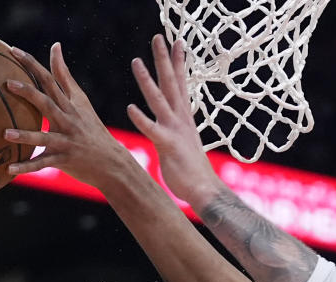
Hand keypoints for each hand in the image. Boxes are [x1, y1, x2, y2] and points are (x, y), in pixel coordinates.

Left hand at [4, 43, 129, 187]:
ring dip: (26, 135)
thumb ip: (65, 76)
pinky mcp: (64, 160)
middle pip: (47, 103)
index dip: (32, 64)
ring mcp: (67, 141)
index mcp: (71, 105)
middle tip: (8, 83)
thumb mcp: (81, 101)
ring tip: (6, 134)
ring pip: (45, 137)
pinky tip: (9, 169)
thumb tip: (55, 45)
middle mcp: (69, 120)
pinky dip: (26, 167)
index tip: (12, 50)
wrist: (113, 163)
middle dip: (28, 92)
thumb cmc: (92, 129)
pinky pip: (43, 164)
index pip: (51, 79)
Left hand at [128, 35, 223, 206]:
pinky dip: (142, 119)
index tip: (176, 42)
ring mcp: (175, 131)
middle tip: (159, 37)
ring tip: (136, 62)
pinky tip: (130, 108)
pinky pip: (152, 130)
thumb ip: (177, 133)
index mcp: (184, 118)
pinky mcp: (168, 146)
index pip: (180, 84)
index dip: (178, 63)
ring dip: (148, 81)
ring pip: (159, 101)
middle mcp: (180, 120)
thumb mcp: (184, 145)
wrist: (205, 190)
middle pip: (172, 83)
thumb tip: (176, 131)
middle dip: (165, 60)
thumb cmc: (192, 171)